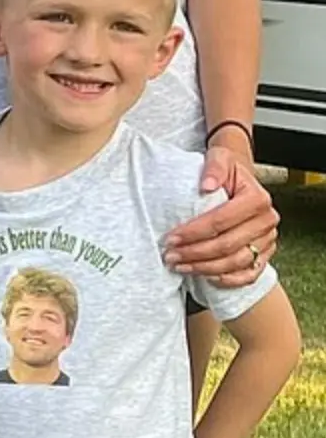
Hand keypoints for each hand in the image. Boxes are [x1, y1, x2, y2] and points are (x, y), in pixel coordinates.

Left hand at [164, 142, 279, 285]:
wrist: (239, 178)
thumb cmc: (227, 168)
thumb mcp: (219, 157)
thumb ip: (214, 167)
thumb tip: (207, 185)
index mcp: (257, 198)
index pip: (221, 220)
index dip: (194, 231)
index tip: (170, 238)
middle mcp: (267, 221)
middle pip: (228, 245)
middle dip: (195, 253)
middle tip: (170, 256)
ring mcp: (268, 240)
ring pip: (237, 262)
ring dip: (206, 268)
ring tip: (180, 266)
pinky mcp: (266, 253)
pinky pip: (249, 274)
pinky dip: (228, 279)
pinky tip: (206, 277)